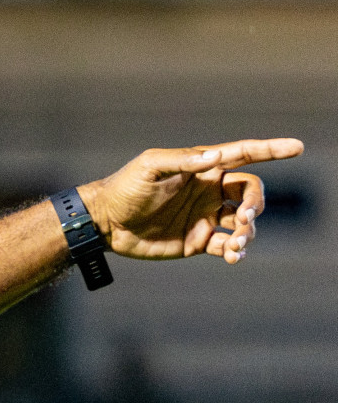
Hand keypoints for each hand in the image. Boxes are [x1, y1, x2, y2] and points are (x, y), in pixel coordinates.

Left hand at [78, 138, 302, 263]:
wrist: (105, 223)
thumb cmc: (125, 188)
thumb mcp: (149, 168)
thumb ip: (182, 161)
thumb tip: (216, 157)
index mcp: (202, 168)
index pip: (243, 155)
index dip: (271, 150)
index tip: (296, 147)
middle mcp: (209, 190)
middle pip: (250, 192)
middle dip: (256, 204)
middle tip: (243, 216)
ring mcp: (205, 216)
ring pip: (244, 221)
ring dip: (248, 231)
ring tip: (235, 242)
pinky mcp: (198, 240)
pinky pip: (227, 245)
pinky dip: (236, 251)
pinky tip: (231, 255)